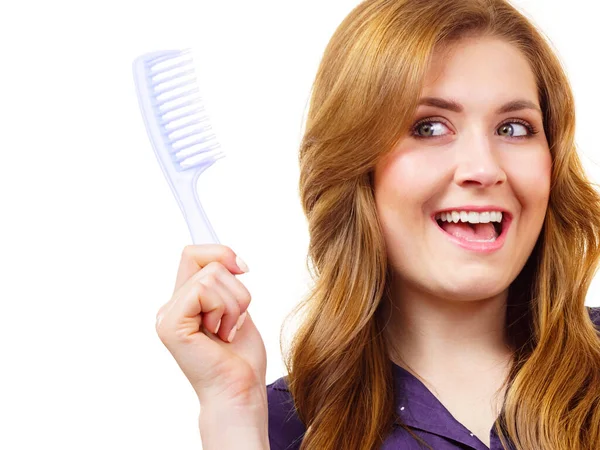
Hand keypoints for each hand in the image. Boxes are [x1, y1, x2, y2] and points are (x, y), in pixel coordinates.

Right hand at [156, 244, 266, 407]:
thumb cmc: (241, 359)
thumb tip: (229, 257)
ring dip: (234, 304)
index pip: (193, 255)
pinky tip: (221, 335)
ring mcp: (168, 315)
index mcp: (185, 302)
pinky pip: (203, 290)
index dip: (219, 251)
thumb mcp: (237, 309)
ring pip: (211, 275)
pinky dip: (223, 310)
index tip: (242, 266)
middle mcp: (172, 306)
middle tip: (235, 320)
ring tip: (228, 331)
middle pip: (207, 261)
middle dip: (236, 288)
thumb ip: (226, 284)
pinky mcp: (171, 324)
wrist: (240, 392)